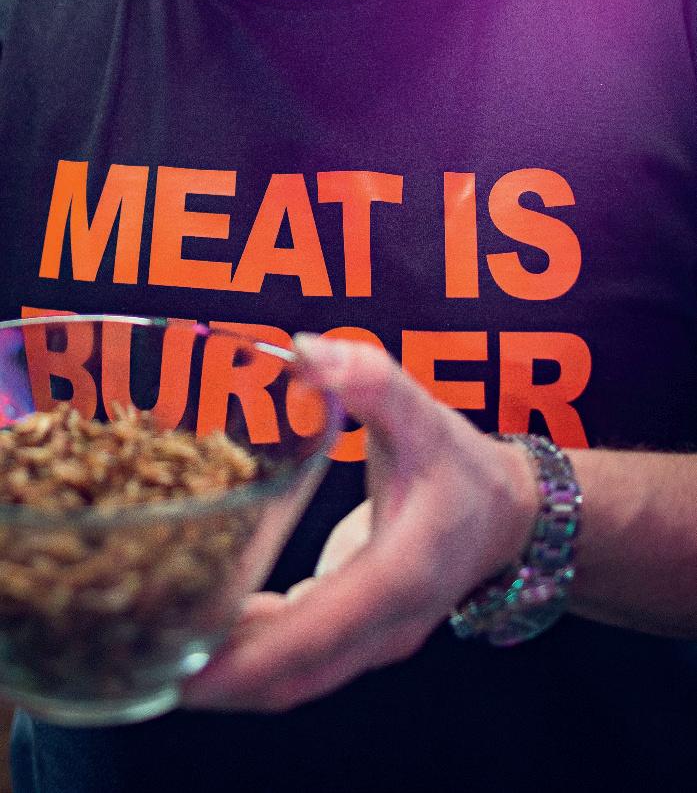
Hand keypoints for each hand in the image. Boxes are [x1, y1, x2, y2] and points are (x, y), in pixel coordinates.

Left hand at [181, 335, 538, 712]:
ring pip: (296, 677)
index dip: (256, 656)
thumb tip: (307, 350)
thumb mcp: (423, 414)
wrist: (507, 513)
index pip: (323, 629)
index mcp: (403, 574)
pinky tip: (204, 626)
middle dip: (224, 680)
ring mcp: (375, 640)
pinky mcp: (359, 638)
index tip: (194, 672)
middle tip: (148, 662)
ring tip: (156, 648)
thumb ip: (372, 380)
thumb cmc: (459, 463)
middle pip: (298, 675)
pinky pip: (300, 661)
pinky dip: (251, 654)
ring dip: (230, 671)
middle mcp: (389, 624)